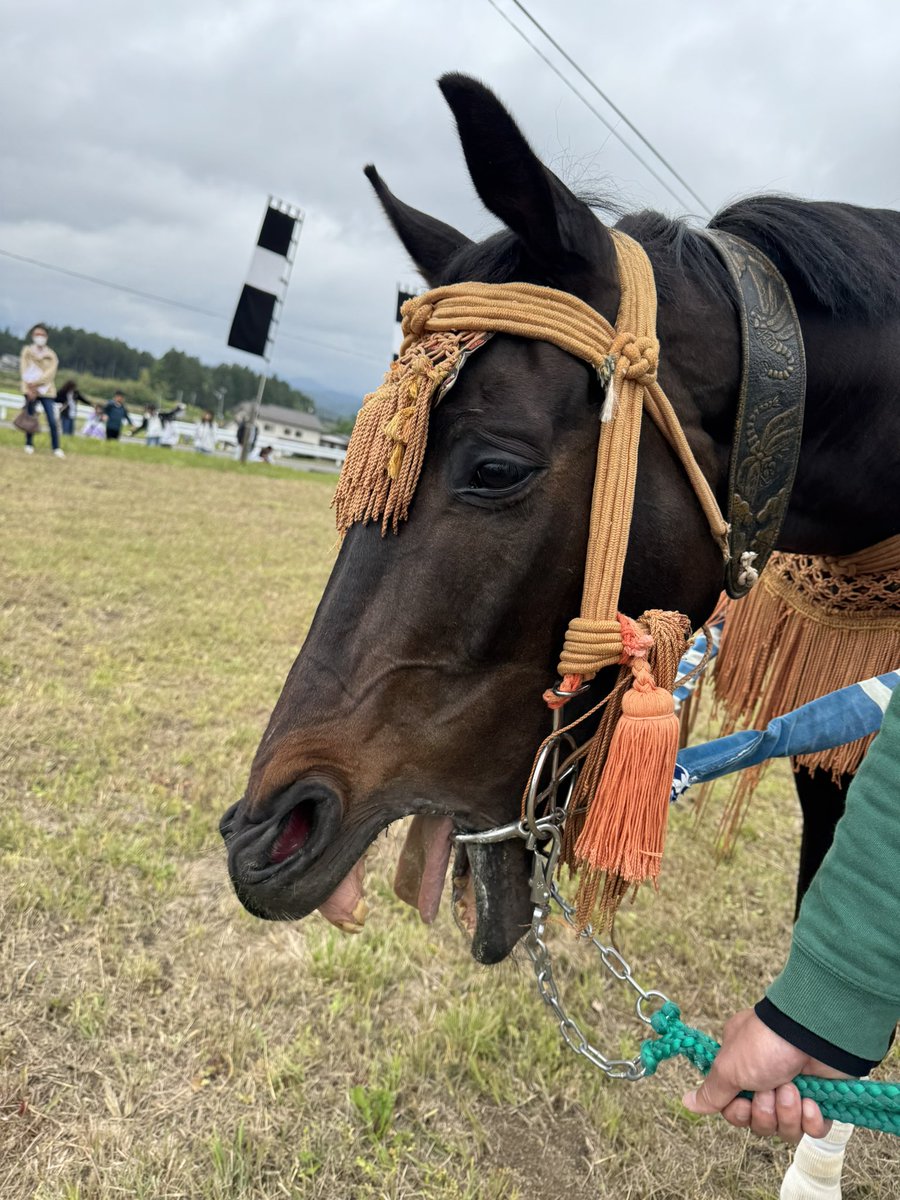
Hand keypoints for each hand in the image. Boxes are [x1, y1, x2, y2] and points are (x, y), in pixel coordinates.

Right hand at [682, 1009, 848, 1142]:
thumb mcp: (729, 1067)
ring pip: (785, 1128)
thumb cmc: (766, 1043)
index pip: (733, 1109)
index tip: (743, 1102)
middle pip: (759, 1122)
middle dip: (764, 1112)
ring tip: (792, 1089)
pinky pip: (813, 1129)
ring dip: (787, 1112)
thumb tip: (688, 1102)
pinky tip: (811, 1102)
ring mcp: (794, 1091)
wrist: (813, 1035)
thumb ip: (712, 1091)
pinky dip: (810, 1120)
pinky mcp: (821, 1100)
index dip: (738, 1113)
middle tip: (768, 1091)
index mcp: (741, 1069)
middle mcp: (766, 1080)